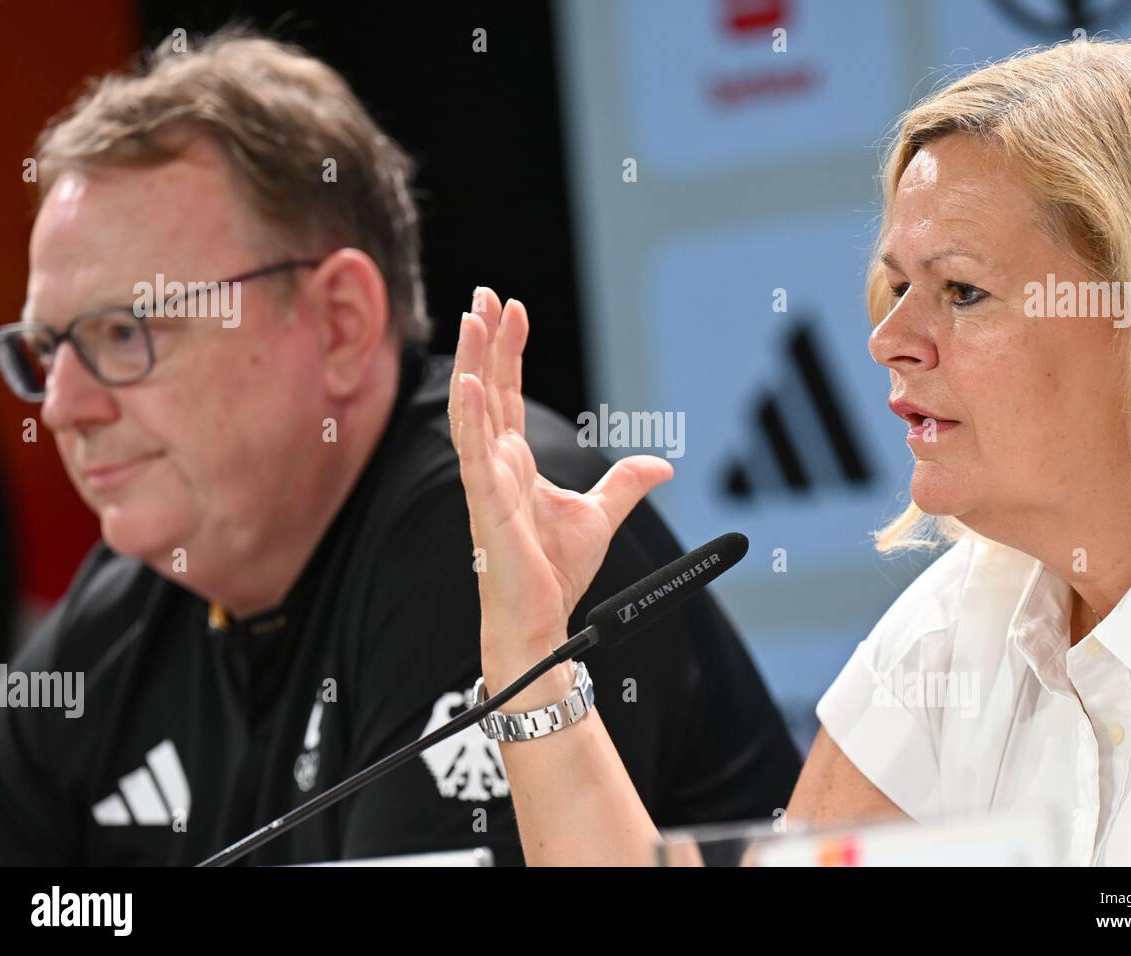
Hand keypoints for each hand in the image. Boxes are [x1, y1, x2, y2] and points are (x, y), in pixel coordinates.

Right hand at [448, 288, 673, 677]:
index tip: (511, 309)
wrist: (541, 621)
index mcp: (513, 463)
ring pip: (473, 412)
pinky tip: (468, 383)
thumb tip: (662, 465)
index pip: (507, 393)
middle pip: (485, 390)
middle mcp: (493, 465)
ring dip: (471, 363)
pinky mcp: (487, 507)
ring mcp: (486, 483)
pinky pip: (474, 455)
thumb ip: (624, 484)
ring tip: (472, 318)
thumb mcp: (600, 516)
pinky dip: (469, 417)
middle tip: (482, 294)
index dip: (508, 351)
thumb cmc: (554, 572)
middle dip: (483, 341)